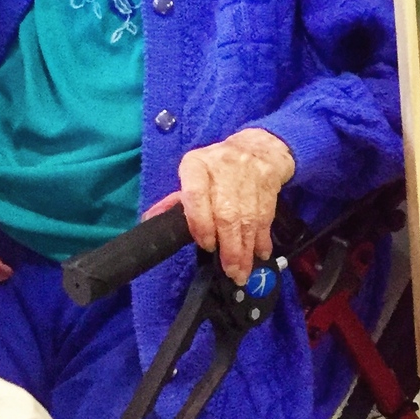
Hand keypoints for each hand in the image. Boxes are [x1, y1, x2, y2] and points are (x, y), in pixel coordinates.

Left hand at [159, 129, 294, 285]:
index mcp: (197, 165)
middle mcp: (223, 168)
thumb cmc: (218, 166)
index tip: (206, 246)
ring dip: (246, 249)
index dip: (200, 223)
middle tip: (231, 272)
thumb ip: (177, 199)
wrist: (259, 146)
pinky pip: (265, 215)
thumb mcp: (195, 173)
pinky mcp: (269, 182)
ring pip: (247, 218)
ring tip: (242, 272)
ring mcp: (249, 174)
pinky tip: (261, 253)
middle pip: (226, 213)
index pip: (196, 195)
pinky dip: (262, 238)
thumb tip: (150, 220)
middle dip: (229, 247)